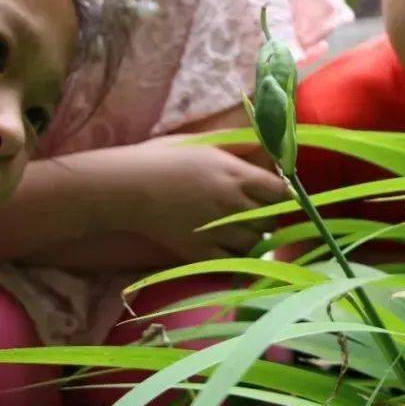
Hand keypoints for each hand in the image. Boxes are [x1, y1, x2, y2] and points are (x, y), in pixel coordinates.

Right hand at [97, 137, 290, 261]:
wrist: (124, 188)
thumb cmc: (160, 159)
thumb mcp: (200, 143)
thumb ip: (236, 145)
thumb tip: (267, 144)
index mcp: (233, 173)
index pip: (279, 190)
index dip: (280, 194)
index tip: (272, 195)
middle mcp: (230, 202)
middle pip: (270, 218)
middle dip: (268, 217)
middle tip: (257, 214)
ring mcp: (215, 229)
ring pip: (255, 242)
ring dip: (254, 237)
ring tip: (242, 230)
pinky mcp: (199, 251)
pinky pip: (233, 262)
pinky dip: (237, 257)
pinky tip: (229, 248)